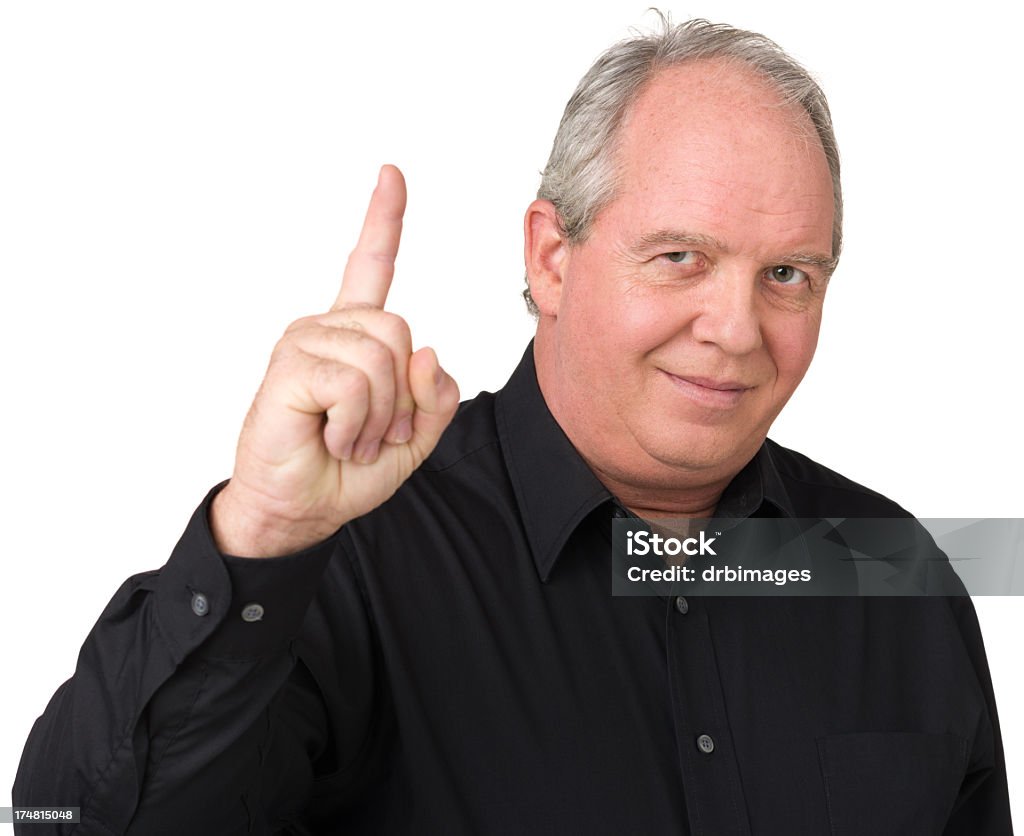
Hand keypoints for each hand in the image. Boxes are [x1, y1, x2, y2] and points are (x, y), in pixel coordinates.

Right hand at [210, 165, 459, 556]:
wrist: (302, 509)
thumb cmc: (348, 469)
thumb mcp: (415, 436)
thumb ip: (435, 396)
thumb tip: (428, 351)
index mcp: (356, 335)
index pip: (371, 265)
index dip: (383, 221)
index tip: (391, 174)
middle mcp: (328, 327)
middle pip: (402, 331)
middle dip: (403, 397)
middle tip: (375, 433)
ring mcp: (304, 341)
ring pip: (383, 358)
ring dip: (379, 417)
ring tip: (349, 437)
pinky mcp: (289, 365)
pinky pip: (353, 381)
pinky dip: (355, 424)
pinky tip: (331, 437)